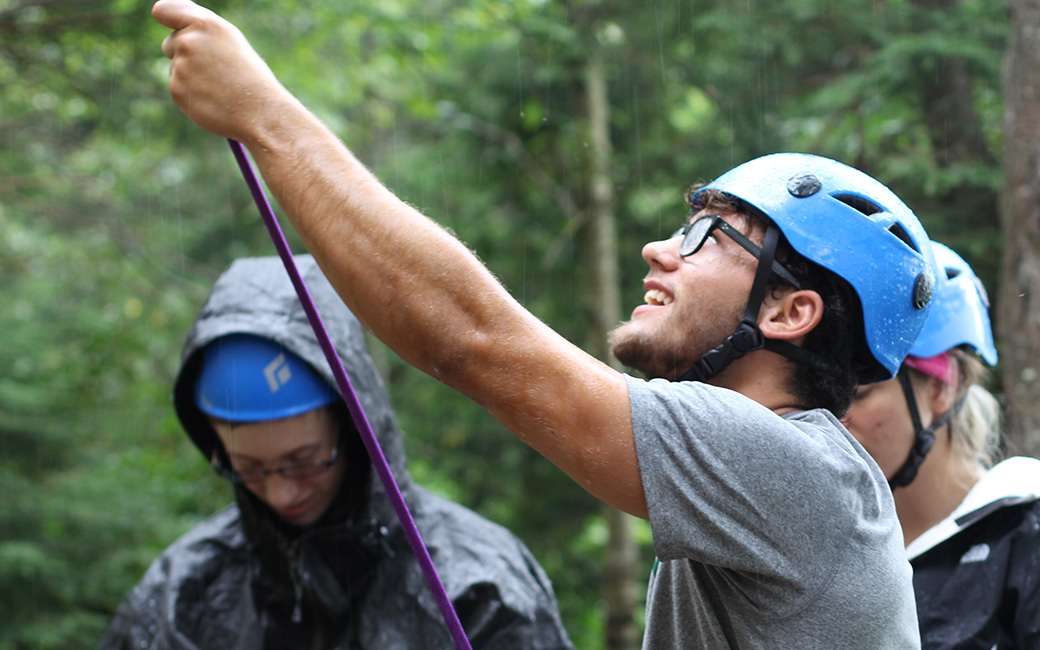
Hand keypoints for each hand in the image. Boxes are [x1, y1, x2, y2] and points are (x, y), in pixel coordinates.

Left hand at [152, 0, 292, 142]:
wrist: (258, 111)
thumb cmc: (249, 75)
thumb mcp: (230, 40)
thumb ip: (200, 29)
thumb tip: (169, 20)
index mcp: (205, 24)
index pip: (165, 10)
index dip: (164, 15)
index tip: (162, 19)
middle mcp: (189, 40)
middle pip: (171, 43)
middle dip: (184, 54)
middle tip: (215, 69)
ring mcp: (180, 65)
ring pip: (176, 67)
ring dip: (192, 76)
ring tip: (219, 86)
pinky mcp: (177, 89)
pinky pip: (178, 88)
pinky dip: (192, 94)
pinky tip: (212, 99)